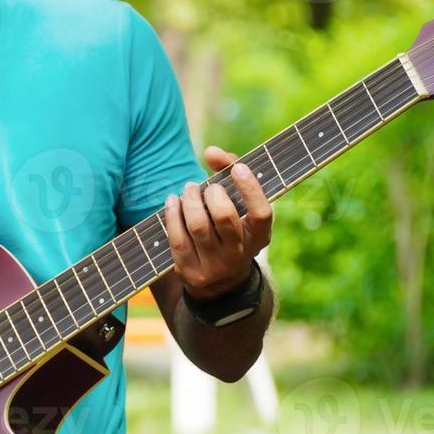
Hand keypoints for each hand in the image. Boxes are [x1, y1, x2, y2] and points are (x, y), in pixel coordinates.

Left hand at [163, 146, 272, 301]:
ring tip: (189, 189)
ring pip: (198, 227)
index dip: (251, 189)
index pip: (261, 213)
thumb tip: (211, 152)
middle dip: (212, 194)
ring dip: (190, 201)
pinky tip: (173, 201)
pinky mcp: (190, 272)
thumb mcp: (239, 205)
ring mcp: (214, 266)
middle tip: (208, 187)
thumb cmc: (229, 227)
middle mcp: (239, 254)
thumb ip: (229, 172)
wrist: (220, 281)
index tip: (238, 168)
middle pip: (224, 217)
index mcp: (259, 237)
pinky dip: (172, 214)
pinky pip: (177, 239)